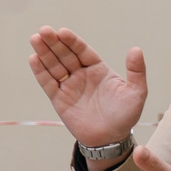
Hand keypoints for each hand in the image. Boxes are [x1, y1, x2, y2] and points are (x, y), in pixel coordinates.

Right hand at [27, 26, 146, 146]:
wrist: (110, 139)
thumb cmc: (125, 116)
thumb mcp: (136, 92)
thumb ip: (136, 71)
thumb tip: (136, 49)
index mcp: (98, 70)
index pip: (82, 51)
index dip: (72, 41)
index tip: (62, 32)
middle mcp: (81, 75)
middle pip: (64, 55)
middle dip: (54, 43)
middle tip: (44, 31)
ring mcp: (69, 87)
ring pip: (54, 66)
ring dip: (44, 53)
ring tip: (35, 39)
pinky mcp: (58, 100)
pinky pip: (48, 83)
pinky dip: (40, 71)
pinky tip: (34, 59)